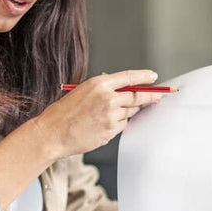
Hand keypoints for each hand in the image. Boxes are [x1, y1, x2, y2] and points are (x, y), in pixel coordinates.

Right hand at [33, 70, 161, 157]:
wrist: (53, 133)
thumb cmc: (64, 112)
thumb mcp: (82, 91)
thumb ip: (102, 88)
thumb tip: (122, 87)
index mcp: (99, 84)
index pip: (129, 77)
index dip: (144, 77)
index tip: (154, 77)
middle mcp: (108, 98)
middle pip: (137, 96)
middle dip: (150, 96)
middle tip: (158, 96)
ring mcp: (111, 116)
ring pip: (130, 112)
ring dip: (127, 112)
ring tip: (109, 113)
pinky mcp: (111, 130)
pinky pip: (122, 125)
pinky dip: (118, 123)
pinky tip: (102, 124)